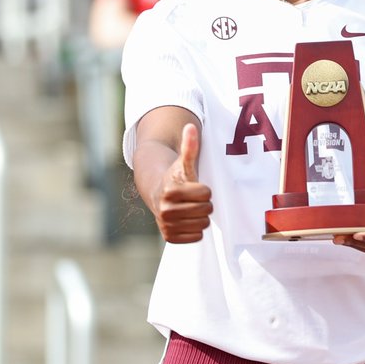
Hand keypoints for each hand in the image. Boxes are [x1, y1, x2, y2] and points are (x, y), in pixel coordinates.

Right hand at [153, 123, 212, 243]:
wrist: (157, 195)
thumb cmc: (176, 178)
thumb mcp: (183, 162)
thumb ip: (189, 146)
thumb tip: (190, 127)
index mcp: (170, 191)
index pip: (207, 194)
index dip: (204, 190)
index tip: (194, 187)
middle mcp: (165, 210)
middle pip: (206, 211)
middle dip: (204, 204)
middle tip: (194, 199)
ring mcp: (166, 225)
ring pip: (203, 225)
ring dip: (200, 217)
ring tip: (190, 209)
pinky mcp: (169, 237)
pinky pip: (196, 237)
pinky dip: (195, 230)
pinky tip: (187, 220)